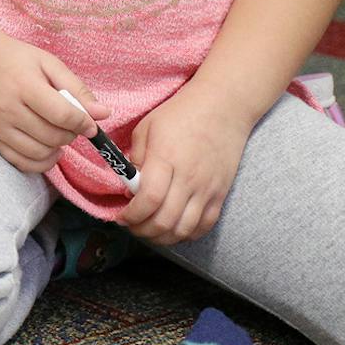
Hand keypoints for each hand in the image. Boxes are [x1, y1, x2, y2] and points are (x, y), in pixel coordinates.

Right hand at [0, 31, 108, 174]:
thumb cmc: (13, 58)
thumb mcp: (47, 63)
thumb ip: (76, 88)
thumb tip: (103, 114)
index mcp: (24, 85)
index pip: (63, 115)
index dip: (84, 123)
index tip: (91, 124)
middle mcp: (7, 108)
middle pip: (53, 136)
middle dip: (71, 133)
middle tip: (71, 123)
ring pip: (40, 153)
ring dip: (58, 148)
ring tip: (58, 133)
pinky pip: (22, 163)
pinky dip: (41, 162)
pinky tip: (47, 149)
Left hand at [120, 85, 250, 244]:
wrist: (223, 107)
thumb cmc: (181, 114)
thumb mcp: (147, 128)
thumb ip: (136, 160)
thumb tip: (129, 189)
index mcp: (166, 160)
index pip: (148, 200)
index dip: (131, 215)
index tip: (121, 217)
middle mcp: (189, 179)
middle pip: (165, 221)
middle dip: (142, 231)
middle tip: (132, 226)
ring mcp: (208, 189)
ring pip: (184, 229)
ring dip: (163, 238)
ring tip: (149, 231)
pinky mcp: (221, 194)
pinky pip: (205, 226)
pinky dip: (187, 234)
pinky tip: (173, 229)